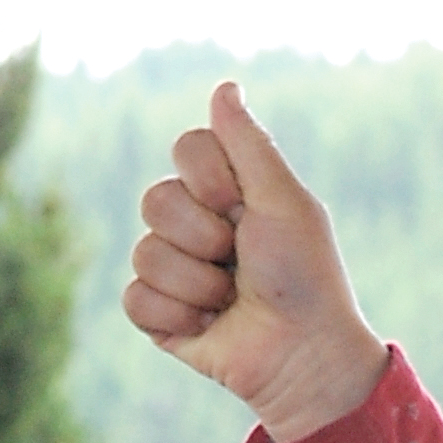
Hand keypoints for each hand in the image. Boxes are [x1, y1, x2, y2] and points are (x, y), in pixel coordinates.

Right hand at [121, 80, 388, 442]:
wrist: (304, 356)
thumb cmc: (306, 277)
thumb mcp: (285, 201)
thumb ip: (251, 144)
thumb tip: (225, 86)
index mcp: (226, 191)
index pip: (185, 149)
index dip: (209, 177)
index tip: (243, 206)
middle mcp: (196, 225)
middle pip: (156, 199)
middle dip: (203, 235)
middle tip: (240, 260)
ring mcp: (175, 271)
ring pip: (146, 253)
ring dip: (198, 283)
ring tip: (232, 300)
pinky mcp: (161, 317)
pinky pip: (136, 299)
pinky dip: (177, 315)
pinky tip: (209, 326)